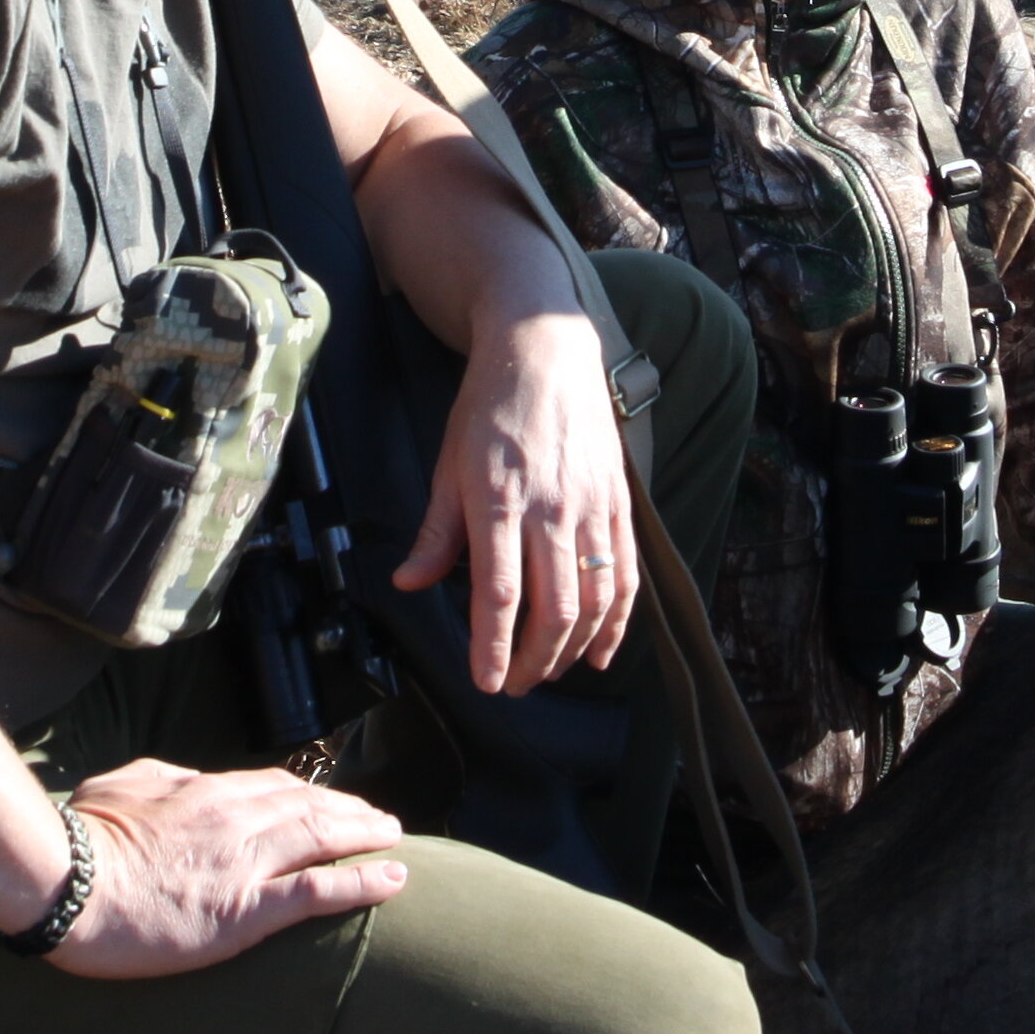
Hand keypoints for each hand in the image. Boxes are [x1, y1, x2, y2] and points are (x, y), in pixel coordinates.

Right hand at [43, 758, 407, 978]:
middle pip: (309, 805)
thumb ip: (157, 781)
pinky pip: (317, 890)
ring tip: (394, 839)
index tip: (330, 800)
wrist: (65, 884)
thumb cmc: (78, 839)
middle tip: (379, 819)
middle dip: (351, 810)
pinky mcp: (246, 910)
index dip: (309, 792)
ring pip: (323, 837)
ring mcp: (244, 862)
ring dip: (366, 835)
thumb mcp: (116, 789)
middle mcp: (234, 817)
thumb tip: (179, 779)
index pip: (272, 785)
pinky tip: (392, 879)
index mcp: (202, 790)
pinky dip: (361, 882)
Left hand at [392, 299, 635, 691]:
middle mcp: (551, 508)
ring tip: (549, 671)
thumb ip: (436, 532)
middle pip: (553, 607)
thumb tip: (409, 583)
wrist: (547, 349)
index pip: (499, 591)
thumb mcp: (449, 464)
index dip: (493, 645)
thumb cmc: (490, 405)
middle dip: (534, 659)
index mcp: (499, 499)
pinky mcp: (619, 502)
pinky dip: (617, 620)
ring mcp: (591, 506)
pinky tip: (601, 651)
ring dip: (573, 648)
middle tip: (515, 684)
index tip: (486, 682)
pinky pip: (625, 574)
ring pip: (594, 598)